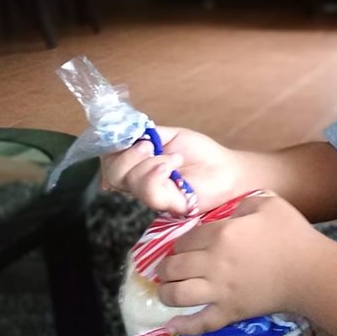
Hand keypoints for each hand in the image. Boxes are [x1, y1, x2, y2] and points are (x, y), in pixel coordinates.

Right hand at [101, 127, 238, 214]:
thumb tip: (125, 129)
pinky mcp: (167, 206)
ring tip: (171, 157)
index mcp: (137, 165)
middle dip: (127, 155)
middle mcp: (139, 183)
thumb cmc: (200, 153)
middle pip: (113, 174)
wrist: (227, 168)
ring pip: (129, 182)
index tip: (126, 135)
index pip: (109, 160)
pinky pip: (149, 192)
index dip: (111, 147)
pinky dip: (157, 173)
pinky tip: (174, 164)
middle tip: (148, 146)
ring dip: (148, 163)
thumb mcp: (171, 136)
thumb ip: (147, 134)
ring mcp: (152, 196)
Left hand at [156, 191, 318, 335]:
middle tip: (168, 267)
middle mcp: (214, 263)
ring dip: (166, 292)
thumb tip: (230, 213)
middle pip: (174, 267)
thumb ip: (243, 203)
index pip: (185, 239)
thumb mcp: (268, 202)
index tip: (182, 246)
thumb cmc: (292, 234)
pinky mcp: (230, 312)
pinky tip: (171, 325)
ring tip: (166, 290)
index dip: (179, 242)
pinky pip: (200, 324)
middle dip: (166, 267)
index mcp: (222, 234)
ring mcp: (220, 291)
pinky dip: (183, 326)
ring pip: (178, 295)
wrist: (311, 271)